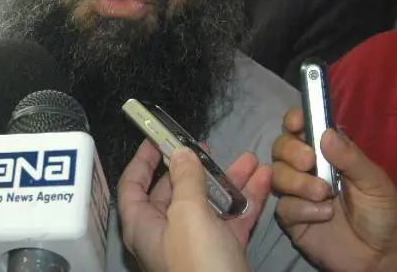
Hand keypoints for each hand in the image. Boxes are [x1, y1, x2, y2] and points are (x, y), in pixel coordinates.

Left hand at [119, 140, 271, 271]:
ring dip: (229, 181)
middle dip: (195, 167)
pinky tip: (264, 181)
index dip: (143, 159)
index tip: (156, 137)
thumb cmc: (198, 263)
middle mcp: (165, 235)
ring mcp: (194, 246)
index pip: (133, 185)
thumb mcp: (188, 215)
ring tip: (251, 160)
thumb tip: (181, 153)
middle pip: (174, 192)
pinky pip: (231, 222)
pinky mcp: (221, 256)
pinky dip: (246, 202)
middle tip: (208, 146)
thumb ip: (185, 180)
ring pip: (208, 205)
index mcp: (143, 225)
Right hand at [272, 108, 396, 271]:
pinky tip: (323, 215)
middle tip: (310, 162)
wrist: (382, 259)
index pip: (304, 128)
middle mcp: (310, 169)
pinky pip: (283, 205)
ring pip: (277, 174)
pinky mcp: (293, 219)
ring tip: (324, 194)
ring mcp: (298, 193)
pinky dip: (302, 208)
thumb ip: (350, 157)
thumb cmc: (384, 215)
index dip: (295, 120)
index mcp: (330, 154)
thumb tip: (326, 132)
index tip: (296, 122)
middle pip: (282, 147)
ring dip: (298, 181)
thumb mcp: (375, 182)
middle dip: (291, 150)